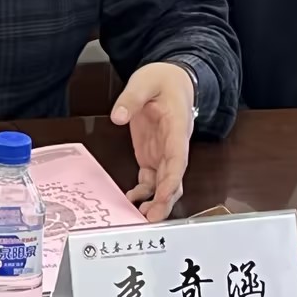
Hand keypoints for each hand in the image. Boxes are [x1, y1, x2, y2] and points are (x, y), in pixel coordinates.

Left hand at [110, 62, 196, 222]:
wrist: (173, 78)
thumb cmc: (164, 80)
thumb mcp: (145, 81)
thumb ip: (131, 98)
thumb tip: (118, 116)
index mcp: (177, 127)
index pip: (178, 158)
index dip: (173, 179)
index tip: (164, 195)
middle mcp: (174, 144)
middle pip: (174, 177)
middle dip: (165, 199)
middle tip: (151, 218)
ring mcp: (164, 151)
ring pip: (165, 182)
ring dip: (155, 200)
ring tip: (140, 216)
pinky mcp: (154, 154)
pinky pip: (152, 178)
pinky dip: (144, 191)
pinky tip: (131, 200)